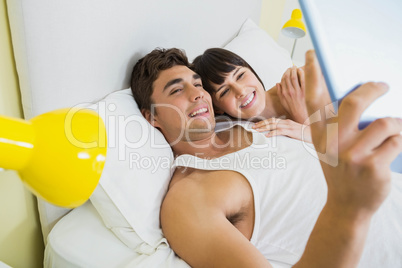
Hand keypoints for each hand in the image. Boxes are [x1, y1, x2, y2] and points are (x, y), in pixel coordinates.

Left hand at [252, 117, 311, 142]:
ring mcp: (288, 126)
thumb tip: (276, 133)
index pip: (272, 120)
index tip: (256, 125)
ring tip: (257, 130)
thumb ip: (284, 130)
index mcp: (285, 121)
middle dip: (261, 124)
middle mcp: (286, 122)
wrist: (313, 134)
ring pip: (273, 125)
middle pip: (271, 121)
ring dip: (264, 127)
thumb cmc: (303, 133)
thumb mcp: (292, 130)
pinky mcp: (291, 131)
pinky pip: (280, 131)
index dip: (263, 122)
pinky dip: (273, 133)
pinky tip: (267, 135)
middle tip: (253, 127)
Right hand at [277, 66, 307, 123]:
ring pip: (294, 77)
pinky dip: (301, 74)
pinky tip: (301, 70)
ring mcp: (297, 91)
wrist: (300, 115)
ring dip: (294, 70)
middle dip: (289, 70)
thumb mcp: (282, 101)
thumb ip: (279, 92)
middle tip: (291, 67)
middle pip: (288, 77)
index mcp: (284, 93)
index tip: (286, 71)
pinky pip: (302, 80)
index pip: (283, 80)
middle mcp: (290, 92)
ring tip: (295, 67)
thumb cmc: (292, 109)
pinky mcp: (304, 92)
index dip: (284, 73)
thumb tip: (277, 83)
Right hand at [304, 50, 401, 216]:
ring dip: (395, 124)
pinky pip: (397, 140)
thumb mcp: (331, 148)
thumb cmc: (342, 170)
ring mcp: (351, 155)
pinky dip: (401, 140)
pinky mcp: (372, 166)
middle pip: (354, 102)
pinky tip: (395, 147)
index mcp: (319, 135)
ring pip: (384, 123)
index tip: (312, 54)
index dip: (313, 75)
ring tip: (394, 129)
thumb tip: (364, 96)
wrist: (347, 206)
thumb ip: (338, 124)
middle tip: (383, 85)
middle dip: (373, 89)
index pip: (313, 100)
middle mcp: (332, 143)